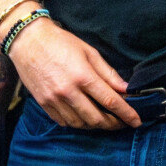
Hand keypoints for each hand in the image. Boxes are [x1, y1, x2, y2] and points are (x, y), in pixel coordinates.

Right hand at [8, 18, 140, 129]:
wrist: (28, 40)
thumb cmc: (61, 42)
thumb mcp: (89, 51)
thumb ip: (107, 72)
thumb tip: (125, 88)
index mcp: (83, 76)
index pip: (110, 101)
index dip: (126, 113)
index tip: (136, 121)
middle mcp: (69, 91)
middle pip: (96, 118)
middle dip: (113, 124)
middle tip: (122, 122)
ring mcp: (55, 100)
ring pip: (80, 124)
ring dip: (95, 125)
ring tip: (103, 119)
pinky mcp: (44, 104)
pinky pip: (64, 122)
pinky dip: (77, 123)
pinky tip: (83, 116)